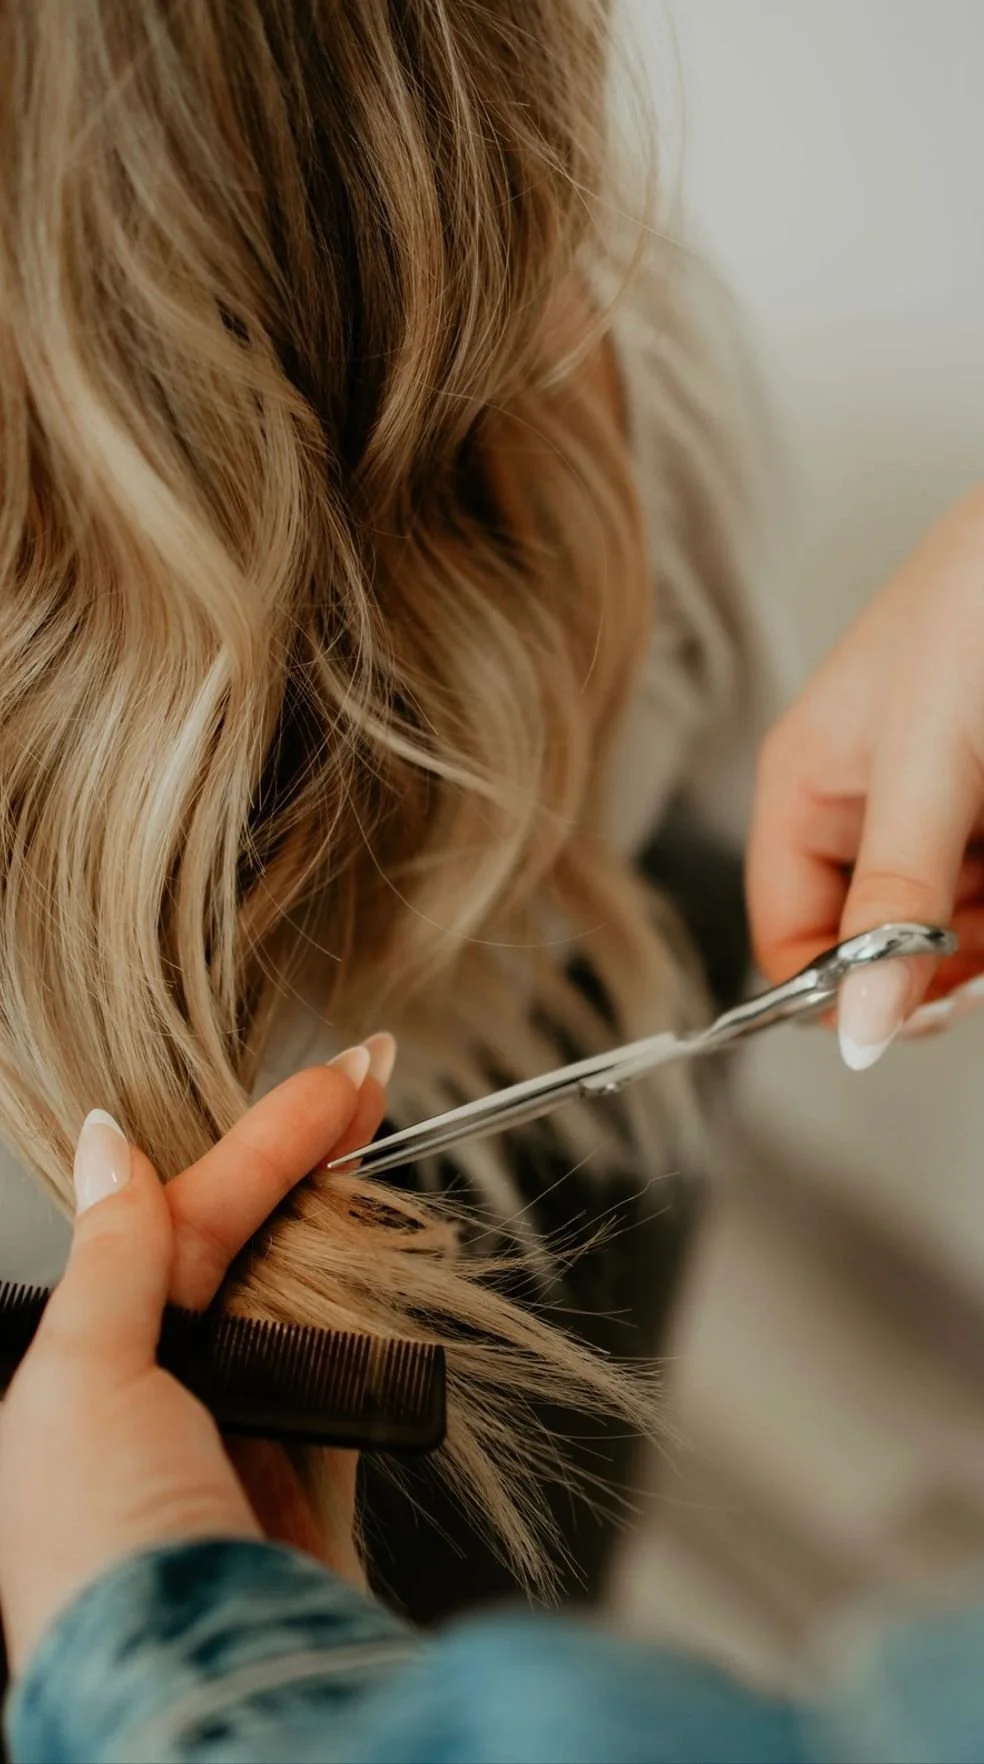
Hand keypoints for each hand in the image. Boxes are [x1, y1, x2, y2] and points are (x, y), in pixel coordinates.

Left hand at [0, 1035, 393, 1677]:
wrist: (210, 1689)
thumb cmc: (103, 1554)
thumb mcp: (81, 1383)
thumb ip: (113, 1257)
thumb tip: (104, 1145)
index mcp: (91, 1363)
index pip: (182, 1220)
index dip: (259, 1146)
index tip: (336, 1079)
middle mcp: (164, 1389)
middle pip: (249, 1244)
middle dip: (308, 1163)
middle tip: (369, 1082)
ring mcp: (243, 1428)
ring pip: (305, 1293)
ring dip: (346, 1227)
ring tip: (378, 1147)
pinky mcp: (312, 1471)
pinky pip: (350, 1366)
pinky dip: (374, 1314)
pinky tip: (395, 1257)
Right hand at [748, 488, 983, 1067]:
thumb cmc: (977, 606)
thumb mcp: (926, 773)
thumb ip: (894, 905)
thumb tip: (858, 1026)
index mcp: (804, 792)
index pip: (791, 936)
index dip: (839, 989)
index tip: (904, 1017)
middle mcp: (860, 808)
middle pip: (874, 942)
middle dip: (928, 970)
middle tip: (976, 974)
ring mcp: (932, 807)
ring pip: (945, 925)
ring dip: (978, 942)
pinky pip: (983, 890)